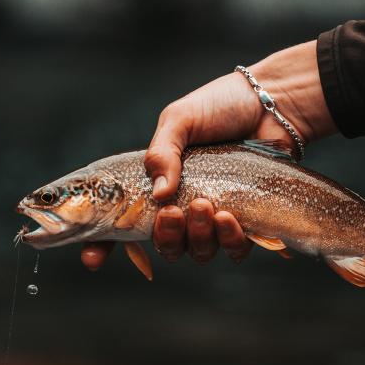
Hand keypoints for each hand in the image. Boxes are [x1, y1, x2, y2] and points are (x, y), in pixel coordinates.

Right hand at [81, 40, 337, 270]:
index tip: (91, 259)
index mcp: (154, 184)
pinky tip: (230, 217)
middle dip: (165, 236)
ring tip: (206, 205)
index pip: (118, 222)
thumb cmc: (221, 106)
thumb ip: (162, 153)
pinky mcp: (245, 222)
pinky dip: (229, 239)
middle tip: (172, 212)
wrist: (272, 105)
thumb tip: (159, 194)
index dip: (101, 245)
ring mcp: (212, 218)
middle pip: (162, 245)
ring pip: (197, 251)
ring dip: (198, 235)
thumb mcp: (180, 119)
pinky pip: (232, 249)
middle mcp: (180, 206)